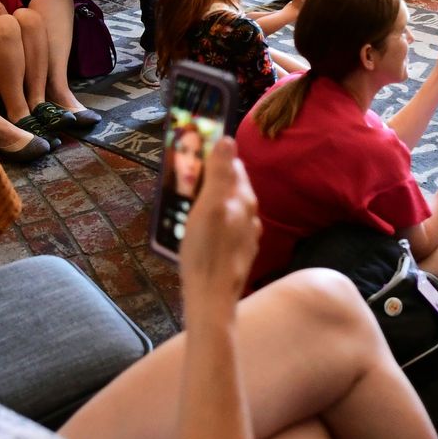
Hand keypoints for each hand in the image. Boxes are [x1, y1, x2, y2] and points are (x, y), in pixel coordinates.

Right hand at [177, 137, 261, 314]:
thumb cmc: (206, 252)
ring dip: (212, 203)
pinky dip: (214, 223)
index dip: (214, 159)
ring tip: (189, 207)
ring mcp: (247, 235)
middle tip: (187, 184)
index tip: (193, 159)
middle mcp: (251, 214)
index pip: (234, 165)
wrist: (212, 298)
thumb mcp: (208, 207)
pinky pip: (227, 228)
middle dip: (212, 181)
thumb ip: (219, 174)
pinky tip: (201, 232)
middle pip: (232, 186)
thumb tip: (227, 140)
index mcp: (243, 199)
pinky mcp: (239, 253)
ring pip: (229, 208)